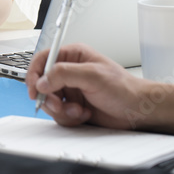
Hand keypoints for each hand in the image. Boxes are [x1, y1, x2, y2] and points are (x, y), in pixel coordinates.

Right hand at [26, 43, 173, 133]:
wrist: (138, 111)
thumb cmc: (124, 88)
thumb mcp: (93, 75)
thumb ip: (64, 74)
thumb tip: (42, 81)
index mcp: (72, 56)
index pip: (42, 60)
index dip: (34, 74)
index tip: (34, 88)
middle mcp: (69, 72)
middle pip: (42, 84)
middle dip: (48, 97)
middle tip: (57, 104)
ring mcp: (70, 90)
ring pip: (49, 101)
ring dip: (61, 110)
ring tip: (78, 111)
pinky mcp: (73, 106)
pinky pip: (59, 114)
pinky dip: (69, 118)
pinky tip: (84, 115)